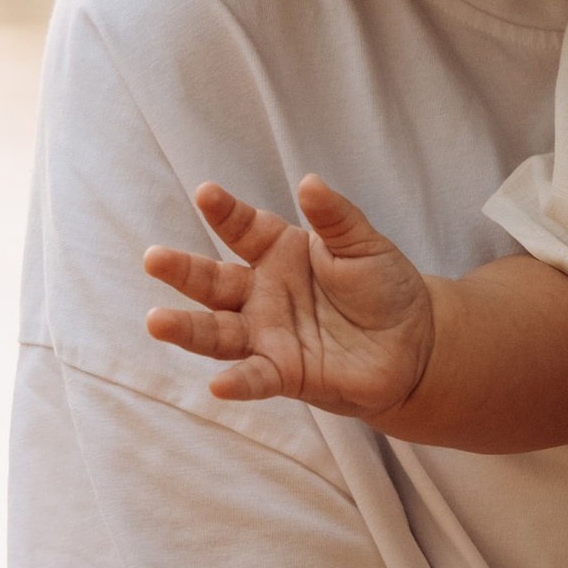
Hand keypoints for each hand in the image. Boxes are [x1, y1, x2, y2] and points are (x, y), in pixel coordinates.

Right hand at [144, 176, 437, 418]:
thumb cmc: (383, 287)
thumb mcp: (364, 245)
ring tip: (156, 322)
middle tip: (153, 258)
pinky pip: (255, 377)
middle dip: (183, 271)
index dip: (225, 212)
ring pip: (218, 333)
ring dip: (187, 329)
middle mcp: (262, 293)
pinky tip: (217, 385)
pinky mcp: (285, 373)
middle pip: (213, 282)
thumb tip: (310, 182)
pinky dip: (238, 382)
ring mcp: (268, 335)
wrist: (414, 344)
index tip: (206, 193)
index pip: (243, 228)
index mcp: (278, 252)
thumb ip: (335, 218)